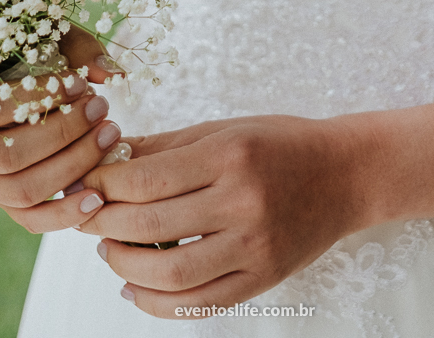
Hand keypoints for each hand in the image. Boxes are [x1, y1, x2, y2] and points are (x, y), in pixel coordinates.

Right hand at [0, 28, 126, 231]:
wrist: (16, 86)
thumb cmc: (32, 56)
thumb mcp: (48, 39)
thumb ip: (79, 50)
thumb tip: (112, 73)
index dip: (40, 98)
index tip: (80, 84)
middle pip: (9, 155)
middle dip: (63, 133)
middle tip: (101, 109)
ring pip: (21, 190)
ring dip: (72, 165)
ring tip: (109, 135)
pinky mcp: (1, 203)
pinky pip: (30, 219)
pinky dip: (64, 214)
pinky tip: (98, 197)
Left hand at [78, 115, 368, 316]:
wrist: (346, 174)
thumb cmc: (281, 143)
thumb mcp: (225, 130)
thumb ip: (166, 146)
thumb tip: (108, 157)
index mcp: (230, 156)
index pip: (148, 178)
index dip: (106, 185)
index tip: (87, 185)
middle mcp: (242, 202)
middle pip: (152, 224)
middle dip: (106, 224)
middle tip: (86, 218)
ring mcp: (254, 246)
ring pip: (171, 273)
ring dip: (126, 266)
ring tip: (109, 252)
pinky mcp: (263, 278)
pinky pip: (200, 304)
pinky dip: (158, 303)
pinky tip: (136, 288)